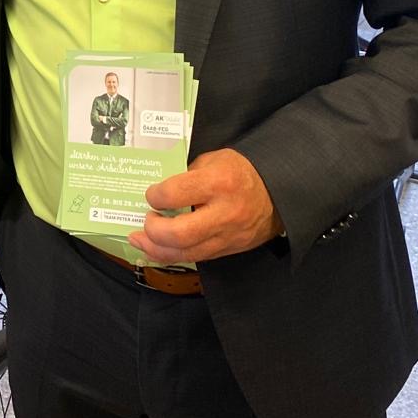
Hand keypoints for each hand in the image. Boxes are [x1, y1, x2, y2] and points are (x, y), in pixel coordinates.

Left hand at [127, 149, 281, 263]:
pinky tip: (158, 248)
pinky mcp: (229, 250)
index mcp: (219, 182)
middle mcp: (225, 213)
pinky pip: (196, 257)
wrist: (278, 194)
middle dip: (153, 230)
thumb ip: (186, 175)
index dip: (155, 196)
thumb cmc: (242, 172)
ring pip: (186, 253)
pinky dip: (173, 255)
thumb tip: (159, 191)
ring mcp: (228, 236)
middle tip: (146, 219)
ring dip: (156, 249)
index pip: (175, 194)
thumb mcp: (213, 160)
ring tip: (140, 240)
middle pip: (180, 233)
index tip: (151, 194)